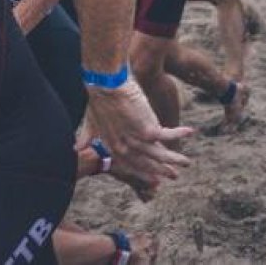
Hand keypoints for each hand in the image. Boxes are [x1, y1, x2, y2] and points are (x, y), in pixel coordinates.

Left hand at [83, 80, 192, 194]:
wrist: (106, 83)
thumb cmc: (98, 99)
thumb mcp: (91, 122)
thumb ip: (86, 137)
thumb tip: (75, 148)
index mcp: (112, 147)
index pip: (129, 165)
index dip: (142, 173)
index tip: (154, 181)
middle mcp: (124, 148)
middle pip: (147, 164)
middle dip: (161, 171)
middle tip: (174, 176)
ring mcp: (136, 140)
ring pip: (160, 155)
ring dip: (174, 159)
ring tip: (186, 163)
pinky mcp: (148, 129)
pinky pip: (168, 136)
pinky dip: (179, 134)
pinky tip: (190, 132)